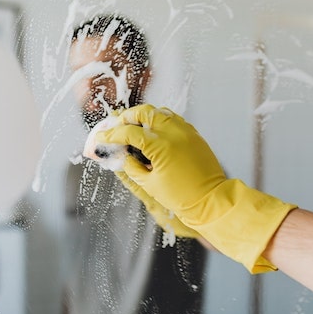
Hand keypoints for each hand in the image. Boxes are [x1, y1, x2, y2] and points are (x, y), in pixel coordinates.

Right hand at [99, 104, 296, 272]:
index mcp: (161, 146)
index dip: (111, 135)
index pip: (129, 132)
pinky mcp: (195, 135)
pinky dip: (160, 121)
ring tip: (133, 126)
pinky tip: (153, 131)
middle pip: (144, 112)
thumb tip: (121, 155)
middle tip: (117, 126)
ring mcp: (187, 132)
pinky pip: (174, 120)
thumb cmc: (182, 197)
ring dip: (144, 116)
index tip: (101, 137)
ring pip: (160, 112)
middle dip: (127, 117)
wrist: (211, 201)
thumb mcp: (149, 184)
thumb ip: (132, 166)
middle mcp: (174, 133)